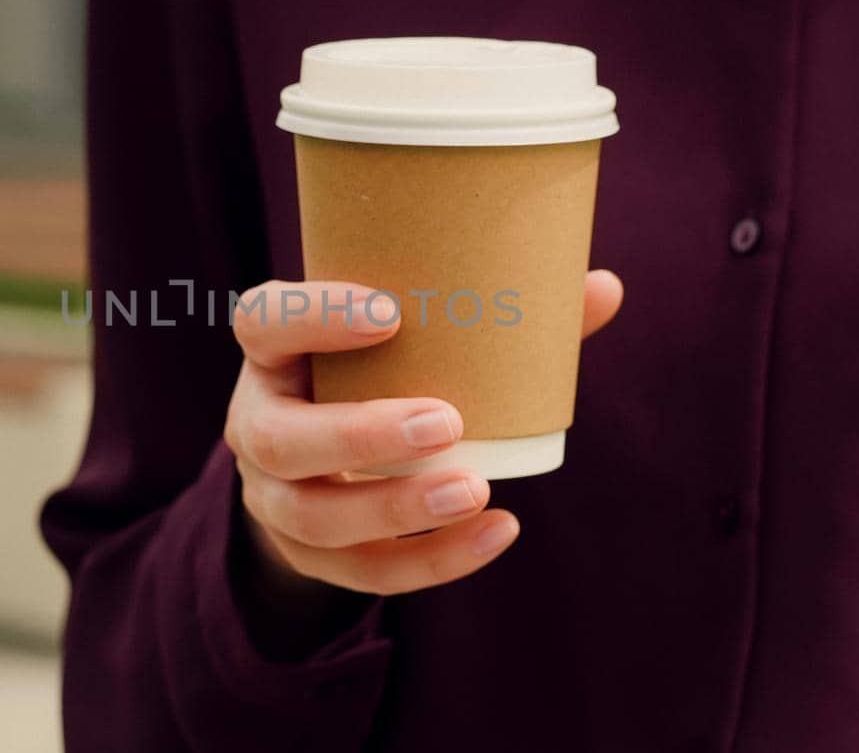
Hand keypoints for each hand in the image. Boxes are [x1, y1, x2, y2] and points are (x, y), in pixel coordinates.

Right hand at [225, 271, 622, 596]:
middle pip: (280, 439)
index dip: (315, 317)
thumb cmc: (377, 373)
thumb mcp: (403, 339)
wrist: (319, 459)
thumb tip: (602, 287)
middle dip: (359, 437)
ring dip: (396, 507)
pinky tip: (494, 533)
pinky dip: (431, 559)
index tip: (391, 313)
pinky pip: (361, 570)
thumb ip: (492, 313)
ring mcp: (273, 496)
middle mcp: (255, 423)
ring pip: (314, 516)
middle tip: (446, 422)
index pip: (262, 323)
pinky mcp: (306, 552)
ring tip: (475, 490)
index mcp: (272, 352)